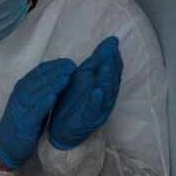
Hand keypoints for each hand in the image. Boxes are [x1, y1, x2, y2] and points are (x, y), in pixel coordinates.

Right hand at [0, 59, 75, 169]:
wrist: (7, 143)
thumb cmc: (24, 120)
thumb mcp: (32, 100)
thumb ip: (42, 88)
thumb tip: (61, 75)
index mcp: (23, 87)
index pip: (39, 71)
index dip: (55, 65)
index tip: (70, 63)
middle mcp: (21, 94)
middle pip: (39, 78)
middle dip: (56, 71)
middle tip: (72, 66)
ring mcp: (21, 108)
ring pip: (37, 92)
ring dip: (52, 83)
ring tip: (67, 77)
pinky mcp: (24, 122)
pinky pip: (34, 111)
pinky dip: (43, 103)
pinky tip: (53, 97)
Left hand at [48, 36, 122, 150]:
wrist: (62, 132)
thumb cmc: (73, 105)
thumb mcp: (82, 81)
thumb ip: (93, 65)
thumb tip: (107, 44)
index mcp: (103, 89)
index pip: (112, 71)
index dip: (113, 57)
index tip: (112, 42)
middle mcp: (104, 99)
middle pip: (112, 80)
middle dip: (112, 64)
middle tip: (111, 49)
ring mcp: (98, 111)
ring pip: (106, 94)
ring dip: (106, 79)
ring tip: (105, 66)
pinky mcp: (87, 121)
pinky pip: (94, 110)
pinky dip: (97, 101)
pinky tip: (97, 91)